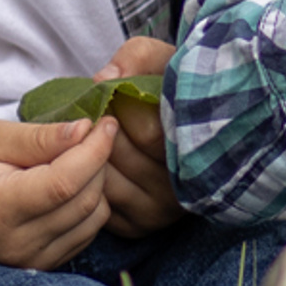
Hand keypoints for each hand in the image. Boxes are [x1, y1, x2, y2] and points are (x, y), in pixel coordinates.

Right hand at [0, 114, 116, 269]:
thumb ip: (38, 137)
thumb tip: (86, 130)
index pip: (64, 184)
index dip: (94, 151)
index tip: (105, 122)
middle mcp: (14, 245)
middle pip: (85, 201)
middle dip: (98, 162)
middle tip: (90, 134)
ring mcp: (27, 261)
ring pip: (93, 218)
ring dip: (97, 183)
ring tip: (76, 158)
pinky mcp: (39, 265)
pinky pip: (86, 233)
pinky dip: (89, 204)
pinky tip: (70, 183)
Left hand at [98, 34, 178, 236]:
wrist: (186, 124)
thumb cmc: (170, 87)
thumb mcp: (160, 59)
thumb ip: (136, 58)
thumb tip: (104, 78)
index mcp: (196, 148)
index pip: (148, 132)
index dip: (122, 106)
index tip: (116, 89)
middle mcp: (182, 189)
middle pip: (119, 156)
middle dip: (103, 127)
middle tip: (103, 109)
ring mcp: (159, 213)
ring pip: (103, 180)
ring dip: (90, 152)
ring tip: (99, 132)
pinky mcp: (136, 228)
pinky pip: (98, 202)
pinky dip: (88, 178)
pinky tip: (100, 158)